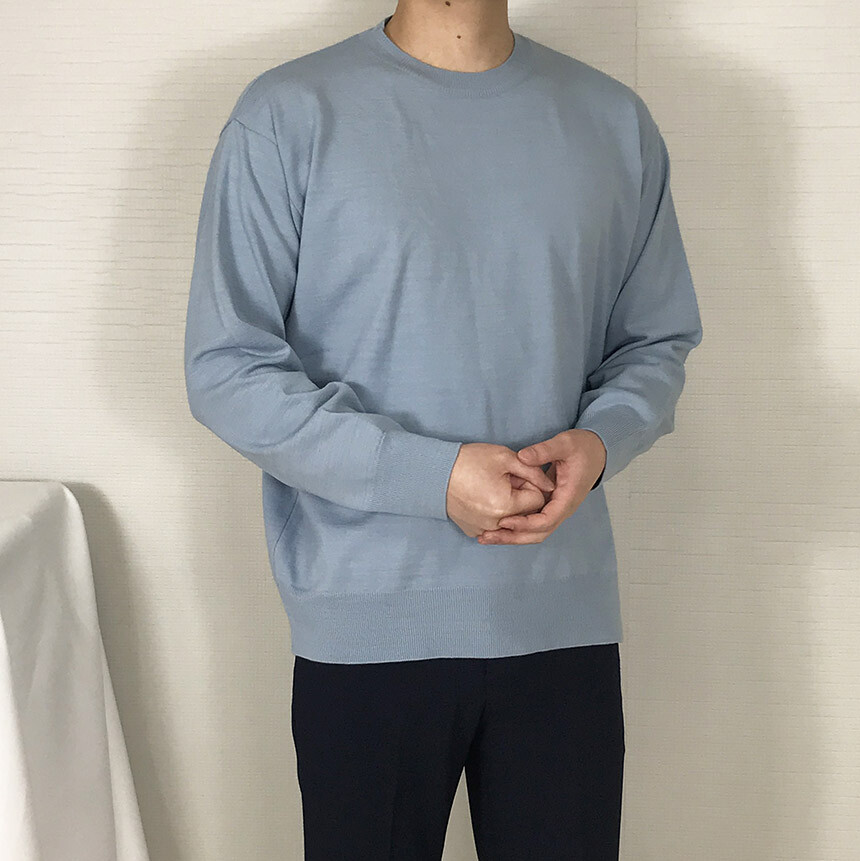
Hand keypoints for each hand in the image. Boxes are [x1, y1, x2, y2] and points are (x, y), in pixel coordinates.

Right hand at [446, 443, 556, 537]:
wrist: (434, 472)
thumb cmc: (469, 460)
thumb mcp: (505, 457)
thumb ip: (533, 471)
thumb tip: (551, 486)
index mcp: (506, 506)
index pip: (537, 500)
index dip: (530, 484)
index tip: (516, 475)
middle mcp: (495, 524)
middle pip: (524, 513)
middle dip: (520, 496)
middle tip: (503, 480)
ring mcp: (482, 530)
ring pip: (509, 521)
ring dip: (507, 506)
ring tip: (491, 487)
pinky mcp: (472, 531)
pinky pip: (493, 525)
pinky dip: (493, 514)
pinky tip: (481, 498)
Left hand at [476, 429, 605, 545]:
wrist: (598, 451)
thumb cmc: (583, 447)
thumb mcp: (564, 444)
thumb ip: (543, 451)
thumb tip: (521, 457)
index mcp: (568, 497)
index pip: (546, 521)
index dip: (525, 524)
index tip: (504, 521)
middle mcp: (562, 508)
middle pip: (538, 533)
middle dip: (512, 537)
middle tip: (487, 537)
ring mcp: (556, 508)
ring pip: (534, 531)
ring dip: (512, 535)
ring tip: (486, 536)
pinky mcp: (549, 505)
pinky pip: (533, 522)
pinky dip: (516, 526)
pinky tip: (497, 525)